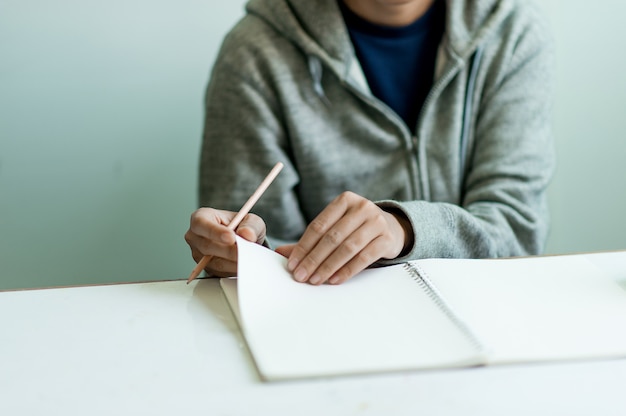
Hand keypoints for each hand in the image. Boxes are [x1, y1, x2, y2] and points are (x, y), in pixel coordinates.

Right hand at [184, 208, 265, 276]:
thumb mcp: (250, 219)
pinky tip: (244, 264)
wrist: (243, 240)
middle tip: (244, 251)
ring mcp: (199, 255)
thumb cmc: (241, 226)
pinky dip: (233, 270)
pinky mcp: (207, 269)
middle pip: (207, 246)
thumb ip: (250, 225)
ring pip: (214, 263)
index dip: (215, 231)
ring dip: (233, 262)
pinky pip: (220, 273)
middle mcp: (195, 237)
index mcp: (201, 217)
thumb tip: (247, 234)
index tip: (231, 237)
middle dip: (228, 250)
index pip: (201, 224)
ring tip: (248, 258)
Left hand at [276, 192, 410, 284]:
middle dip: (314, 259)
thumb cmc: (356, 228)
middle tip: (301, 276)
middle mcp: (362, 207)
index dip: (303, 246)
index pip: (318, 225)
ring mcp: (376, 222)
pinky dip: (348, 270)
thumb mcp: (335, 228)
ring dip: (329, 266)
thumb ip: (311, 240)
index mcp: (344, 200)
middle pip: (332, 237)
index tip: (292, 264)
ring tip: (316, 280)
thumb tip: (280, 253)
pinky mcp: (387, 238)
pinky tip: (335, 280)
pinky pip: (364, 257)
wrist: (391, 228)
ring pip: (347, 247)